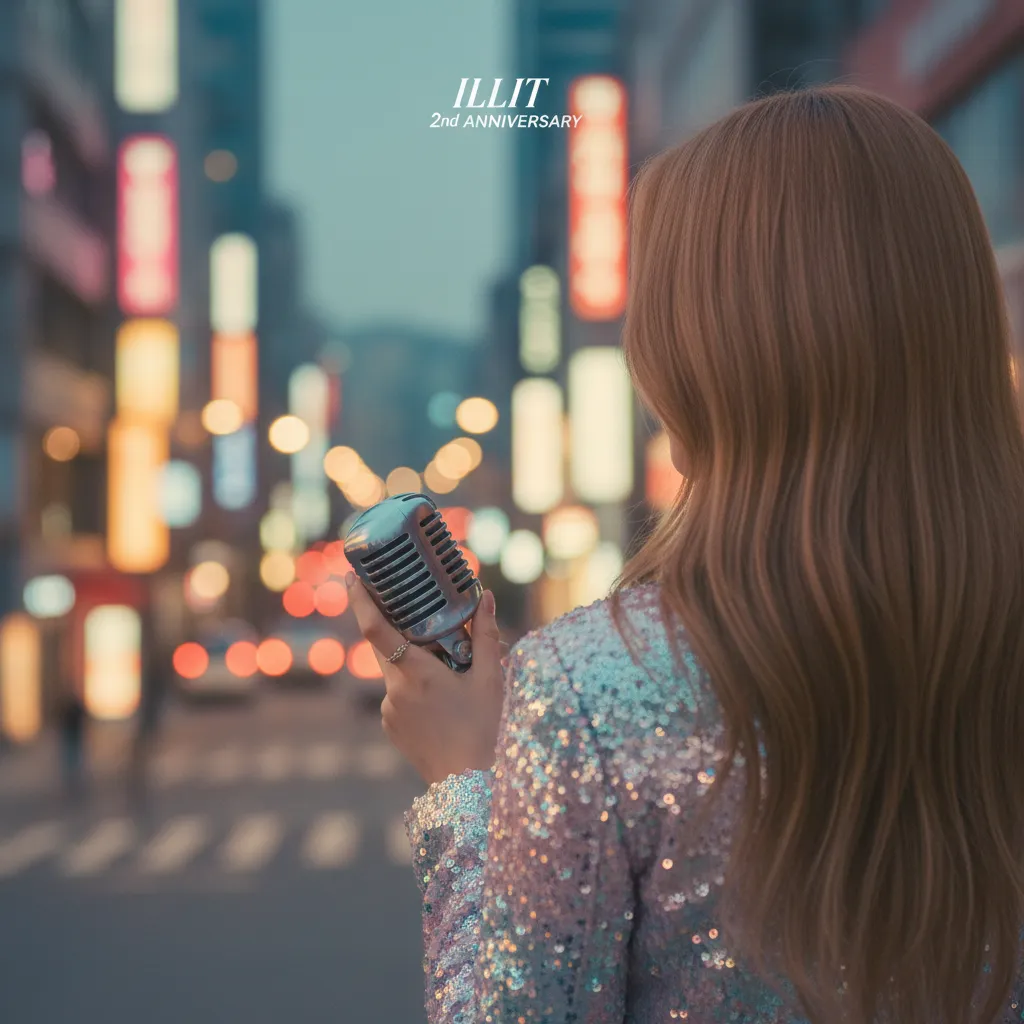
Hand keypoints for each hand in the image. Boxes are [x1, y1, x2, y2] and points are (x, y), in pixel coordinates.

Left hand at [345, 573, 504, 784]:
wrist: (470, 786)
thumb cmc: (485, 729)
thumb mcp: (491, 679)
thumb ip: (486, 635)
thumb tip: (484, 597)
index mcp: (416, 673)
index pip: (375, 629)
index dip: (360, 600)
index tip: (352, 577)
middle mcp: (394, 690)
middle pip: (385, 645)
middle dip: (398, 627)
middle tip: (416, 611)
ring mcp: (389, 711)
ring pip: (396, 671)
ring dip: (415, 662)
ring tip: (451, 673)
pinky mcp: (391, 727)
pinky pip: (398, 695)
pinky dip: (415, 687)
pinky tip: (443, 701)